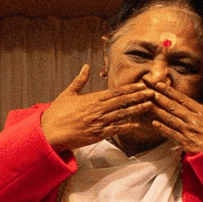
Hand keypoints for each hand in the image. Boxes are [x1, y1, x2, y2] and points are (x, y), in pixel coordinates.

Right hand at [40, 64, 156, 151]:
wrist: (49, 132)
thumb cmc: (57, 113)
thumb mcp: (67, 94)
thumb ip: (79, 80)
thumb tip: (85, 67)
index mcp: (92, 99)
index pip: (115, 92)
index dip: (130, 88)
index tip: (142, 85)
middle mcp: (98, 110)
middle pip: (123, 102)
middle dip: (139, 96)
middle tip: (153, 92)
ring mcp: (98, 123)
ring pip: (122, 115)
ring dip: (137, 110)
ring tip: (149, 105)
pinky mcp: (97, 135)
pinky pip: (115, 130)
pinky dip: (127, 127)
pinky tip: (137, 125)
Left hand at [149, 80, 202, 153]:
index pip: (184, 99)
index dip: (170, 91)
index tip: (161, 85)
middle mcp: (194, 120)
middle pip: (174, 106)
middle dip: (161, 98)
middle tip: (149, 91)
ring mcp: (190, 132)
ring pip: (171, 119)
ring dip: (159, 111)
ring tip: (148, 103)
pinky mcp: (187, 144)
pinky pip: (172, 135)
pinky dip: (163, 129)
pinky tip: (154, 124)